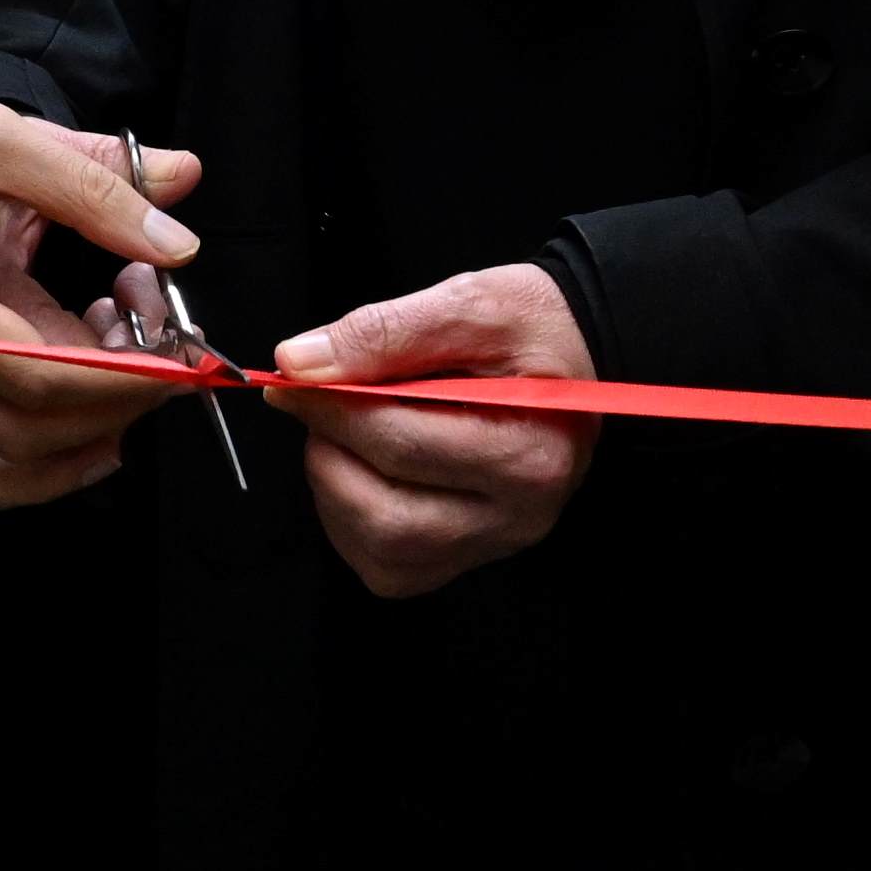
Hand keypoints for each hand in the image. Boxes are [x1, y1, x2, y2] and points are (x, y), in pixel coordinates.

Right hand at [0, 72, 202, 512]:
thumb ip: (93, 185)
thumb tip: (178, 236)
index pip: (41, 376)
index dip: (125, 380)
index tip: (178, 361)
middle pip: (16, 432)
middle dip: (107, 410)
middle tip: (153, 366)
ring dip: (45, 469)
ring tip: (106, 431)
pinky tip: (23, 452)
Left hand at [277, 265, 597, 598]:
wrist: (578, 356)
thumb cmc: (532, 328)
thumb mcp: (470, 303)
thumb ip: (383, 332)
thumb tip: (298, 363)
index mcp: (529, 451)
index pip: (400, 443)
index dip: (329, 408)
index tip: (292, 377)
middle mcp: (519, 514)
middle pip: (387, 515)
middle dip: (330, 455)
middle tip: (319, 405)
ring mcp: (496, 542)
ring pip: (382, 551)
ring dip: (335, 491)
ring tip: (345, 433)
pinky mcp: (471, 554)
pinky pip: (391, 567)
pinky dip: (354, 522)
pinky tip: (363, 470)